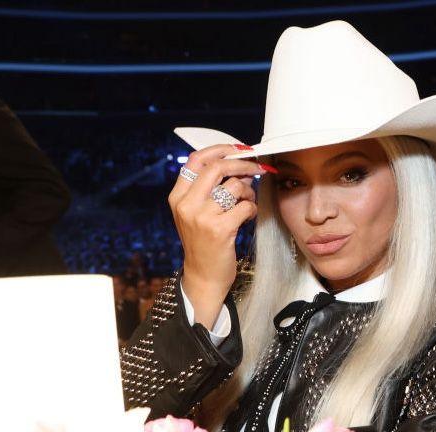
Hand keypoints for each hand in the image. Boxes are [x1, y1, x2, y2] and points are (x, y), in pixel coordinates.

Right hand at [168, 144, 267, 326]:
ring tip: (247, 202)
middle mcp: (186, 204)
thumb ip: (210, 189)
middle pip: (217, 167)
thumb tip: (240, 164)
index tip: (240, 149)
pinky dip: (252, 209)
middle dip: (243, 164)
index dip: (220, 149)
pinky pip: (246, 206)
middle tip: (258, 168)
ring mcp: (202, 217)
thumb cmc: (204, 242)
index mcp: (177, 197)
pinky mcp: (220, 229)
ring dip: (249, 192)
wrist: (203, 276)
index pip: (196, 159)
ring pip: (236, 186)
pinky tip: (246, 218)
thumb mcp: (196, 213)